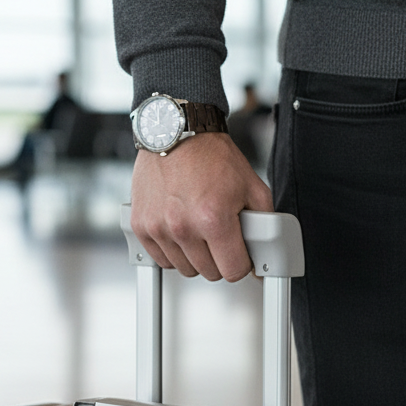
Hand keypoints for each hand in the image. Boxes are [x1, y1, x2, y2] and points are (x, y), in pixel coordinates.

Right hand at [131, 132, 273, 280]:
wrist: (177, 132)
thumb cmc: (211, 156)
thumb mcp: (251, 186)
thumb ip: (264, 223)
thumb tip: (265, 251)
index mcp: (214, 219)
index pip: (233, 270)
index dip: (242, 263)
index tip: (240, 254)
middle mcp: (183, 227)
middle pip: (209, 272)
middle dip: (219, 258)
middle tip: (220, 235)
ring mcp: (158, 228)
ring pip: (183, 268)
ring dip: (194, 255)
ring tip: (198, 228)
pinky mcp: (140, 225)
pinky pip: (160, 259)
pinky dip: (171, 251)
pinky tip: (179, 230)